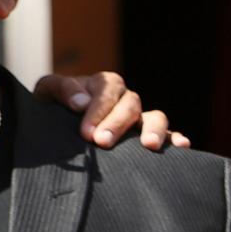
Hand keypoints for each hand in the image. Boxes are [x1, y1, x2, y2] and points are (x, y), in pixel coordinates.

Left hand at [33, 72, 190, 150]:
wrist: (57, 121)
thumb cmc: (53, 105)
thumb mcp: (48, 91)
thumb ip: (62, 89)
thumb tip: (81, 102)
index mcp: (103, 84)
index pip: (106, 92)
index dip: (98, 111)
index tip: (85, 132)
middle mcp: (124, 98)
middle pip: (129, 105)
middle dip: (117, 124)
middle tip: (102, 142)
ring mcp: (139, 117)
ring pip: (155, 116)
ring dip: (154, 129)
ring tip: (149, 145)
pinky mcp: (147, 135)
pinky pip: (168, 135)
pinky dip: (176, 138)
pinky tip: (182, 147)